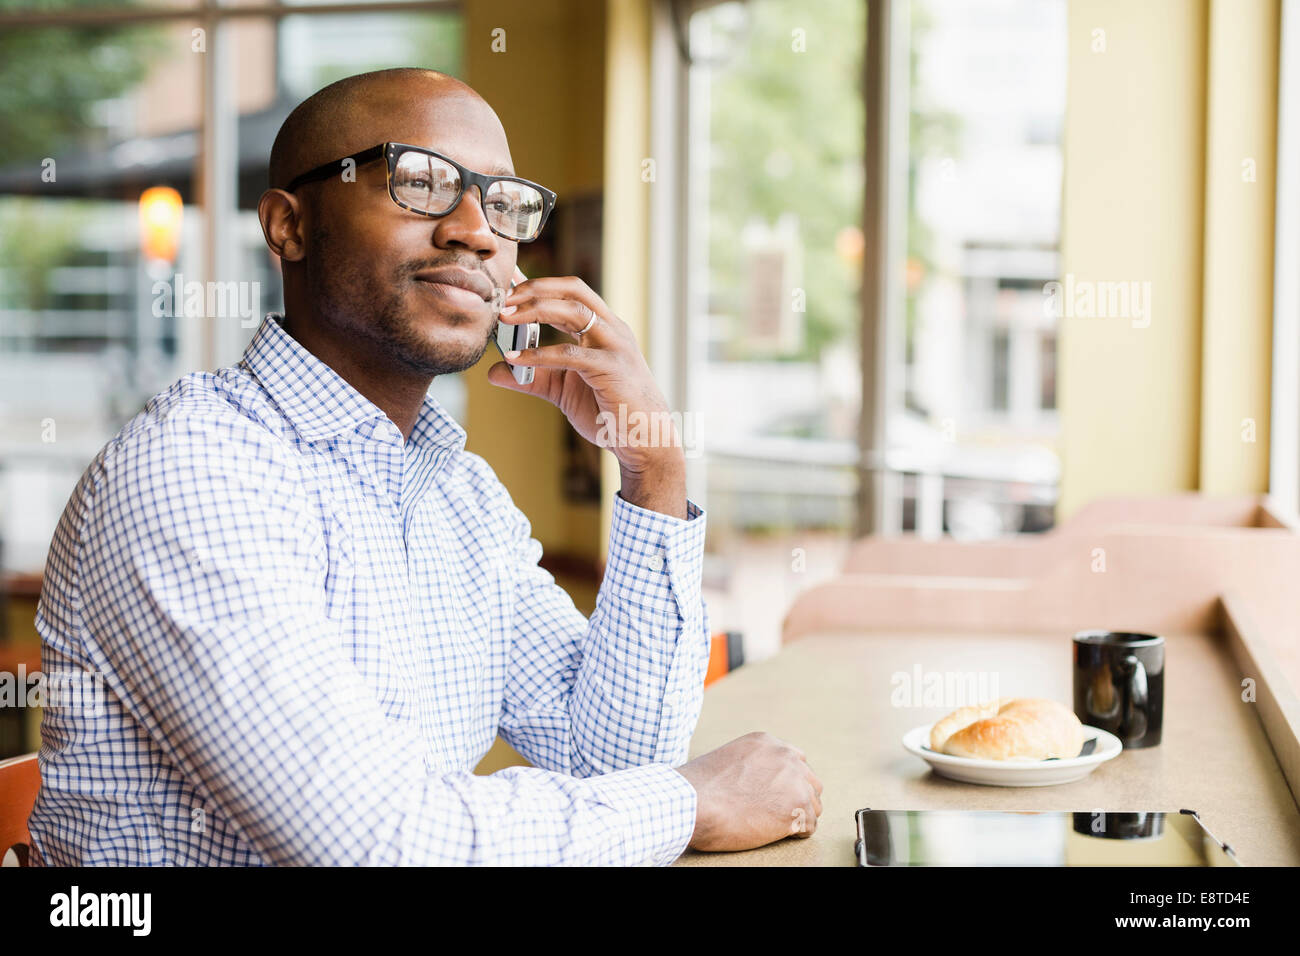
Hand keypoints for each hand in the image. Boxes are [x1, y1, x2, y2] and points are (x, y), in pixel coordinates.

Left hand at [487, 272, 683, 476]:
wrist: (645, 440)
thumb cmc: (610, 412)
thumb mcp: (563, 389)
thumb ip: (532, 376)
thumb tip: (494, 370)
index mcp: (603, 328)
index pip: (570, 293)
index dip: (538, 284)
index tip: (508, 283)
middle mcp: (611, 329)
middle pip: (573, 290)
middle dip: (535, 288)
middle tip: (502, 299)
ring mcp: (615, 346)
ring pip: (574, 311)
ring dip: (535, 309)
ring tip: (505, 318)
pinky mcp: (612, 368)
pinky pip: (570, 354)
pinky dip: (538, 354)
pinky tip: (515, 358)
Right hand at [673, 732, 823, 851]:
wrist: (693, 802)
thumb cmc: (699, 788)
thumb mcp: (728, 758)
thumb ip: (752, 765)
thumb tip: (759, 781)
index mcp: (767, 743)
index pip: (795, 760)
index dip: (788, 781)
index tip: (779, 794)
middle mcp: (785, 757)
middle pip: (810, 781)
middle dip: (797, 798)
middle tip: (780, 813)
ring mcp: (794, 782)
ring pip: (814, 804)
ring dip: (800, 816)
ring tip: (778, 825)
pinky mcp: (796, 809)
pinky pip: (810, 826)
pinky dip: (798, 833)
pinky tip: (780, 834)